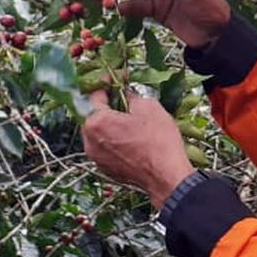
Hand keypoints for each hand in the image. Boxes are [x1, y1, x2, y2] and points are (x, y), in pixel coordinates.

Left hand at [81, 90, 195, 209]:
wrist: (167, 177)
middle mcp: (89, 141)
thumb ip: (131, 96)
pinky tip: (131, 139)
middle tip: (123, 99)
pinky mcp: (106, 170)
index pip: (94, 94)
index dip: (107, 84)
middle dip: (107, 105)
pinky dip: (114, 141)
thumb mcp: (149, 107)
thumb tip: (127, 96)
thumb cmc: (158, 142)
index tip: (116, 79)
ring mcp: (96, 158)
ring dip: (110, 124)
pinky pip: (105, 149)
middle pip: (93, 116)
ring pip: (99, 133)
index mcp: (95, 122)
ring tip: (130, 120)